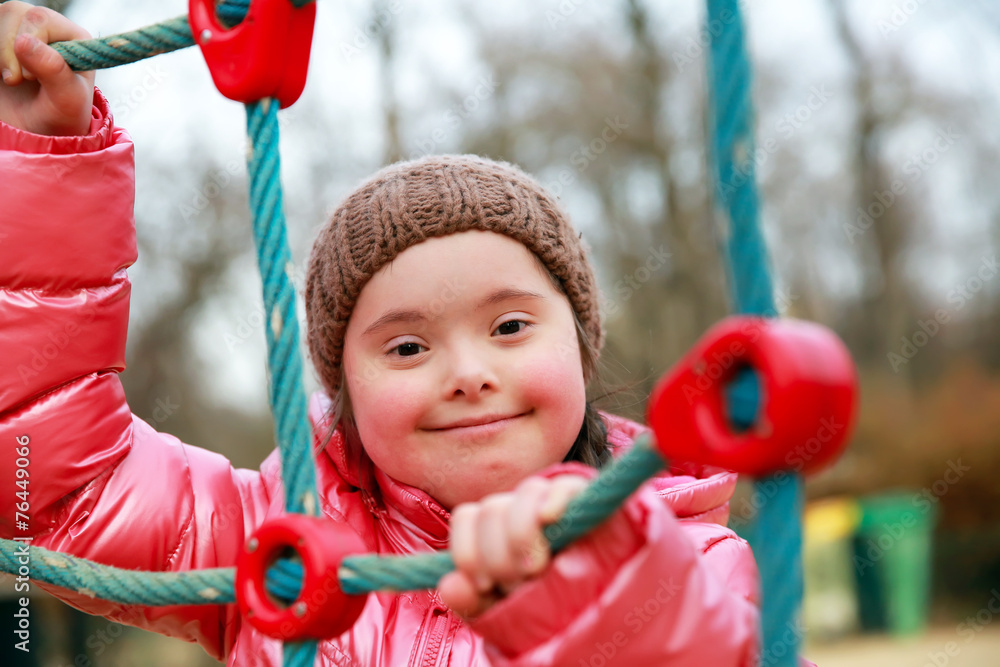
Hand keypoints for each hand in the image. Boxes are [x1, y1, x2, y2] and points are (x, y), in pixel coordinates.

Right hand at [0, 2, 93, 135]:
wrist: (36, 133)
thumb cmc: (59, 119)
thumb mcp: (66, 101)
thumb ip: (54, 71)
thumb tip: (24, 41)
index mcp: (73, 38)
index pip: (40, 17)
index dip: (29, 44)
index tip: (30, 78)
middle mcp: (49, 28)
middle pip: (14, 11)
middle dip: (8, 50)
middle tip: (16, 82)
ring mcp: (22, 30)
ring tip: (10, 79)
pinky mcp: (2, 39)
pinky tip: (1, 74)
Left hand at [438, 473, 590, 619]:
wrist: (596, 600)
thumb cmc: (542, 602)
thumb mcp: (503, 608)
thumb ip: (473, 600)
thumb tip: (449, 586)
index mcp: (494, 527)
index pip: (467, 516)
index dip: (468, 551)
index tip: (485, 585)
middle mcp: (518, 507)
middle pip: (492, 509)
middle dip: (500, 556)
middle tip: (519, 582)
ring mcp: (551, 500)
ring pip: (524, 493)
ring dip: (524, 536)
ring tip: (538, 569)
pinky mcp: (584, 498)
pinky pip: (562, 486)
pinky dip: (553, 500)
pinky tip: (550, 519)